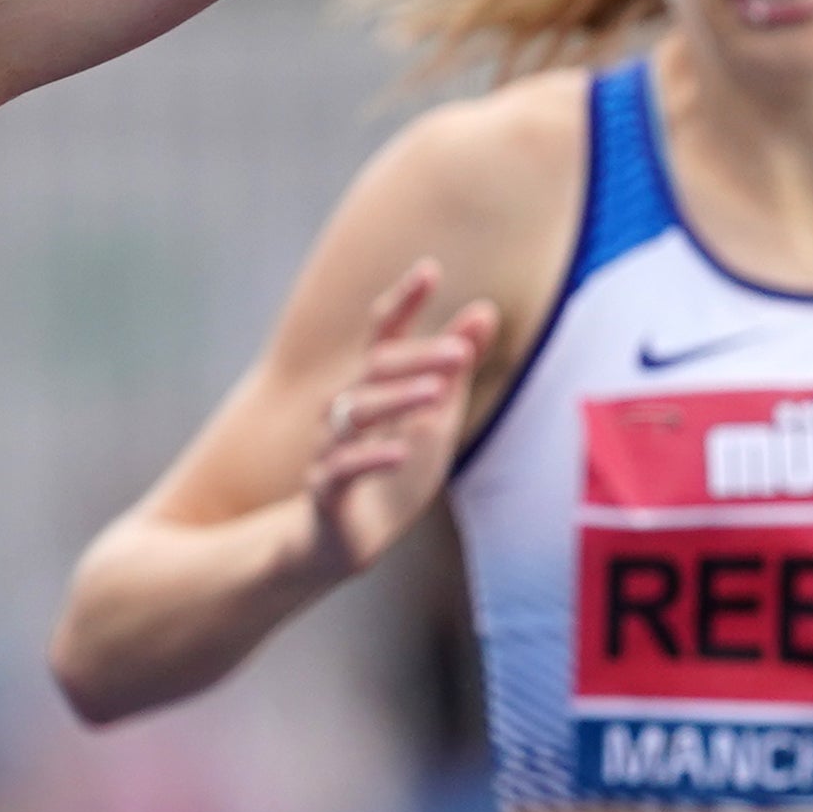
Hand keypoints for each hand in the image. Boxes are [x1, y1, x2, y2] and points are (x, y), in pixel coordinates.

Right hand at [298, 263, 496, 581]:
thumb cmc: (393, 472)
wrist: (347, 541)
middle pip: (375, 369)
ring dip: (397, 399)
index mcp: (376, 387)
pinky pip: (343, 468)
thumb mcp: (436, 417)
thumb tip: (486, 309)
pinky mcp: (327, 489)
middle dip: (417, 357)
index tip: (430, 270)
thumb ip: (455, 368)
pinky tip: (399, 451)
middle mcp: (347, 408)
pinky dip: (372, 458)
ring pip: (356, 412)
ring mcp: (333, 447)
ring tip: (435, 392)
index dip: (404, 302)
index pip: (384, 333)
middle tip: (460, 353)